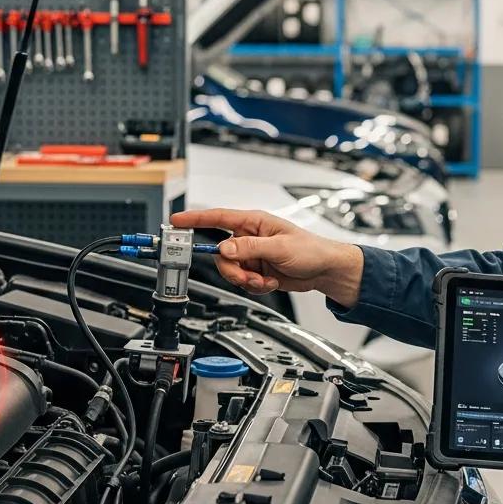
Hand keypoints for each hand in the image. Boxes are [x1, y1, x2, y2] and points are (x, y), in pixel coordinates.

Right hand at [169, 208, 363, 307]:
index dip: (195, 219)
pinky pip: (242, 281)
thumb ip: (250, 248)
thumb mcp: (279, 247)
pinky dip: (254, 286)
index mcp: (254, 222)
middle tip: (249, 276)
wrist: (325, 270)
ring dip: (246, 280)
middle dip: (234, 269)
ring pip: (230, 270)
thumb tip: (225, 247)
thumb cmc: (311, 249)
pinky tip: (270, 282)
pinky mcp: (256, 270)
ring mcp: (252, 255)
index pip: (218, 217)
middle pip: (221, 254)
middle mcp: (250, 237)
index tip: (177, 221)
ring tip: (264, 280)